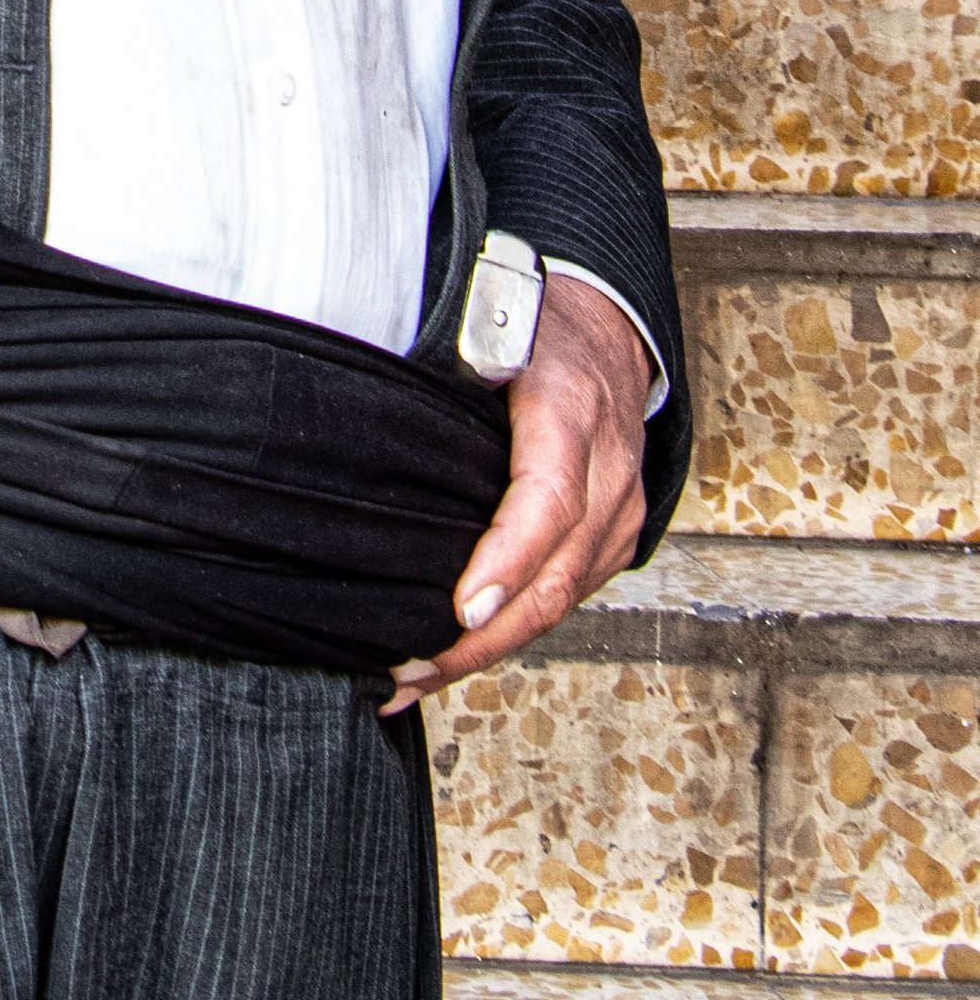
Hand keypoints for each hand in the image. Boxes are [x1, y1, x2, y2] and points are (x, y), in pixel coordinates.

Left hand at [381, 274, 648, 715]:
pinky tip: (454, 657)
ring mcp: (619, 515)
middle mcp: (608, 474)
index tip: (461, 608)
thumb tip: (380, 395)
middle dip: (481, 637)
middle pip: (555, 576)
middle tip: (407, 672)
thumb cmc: (537, 325)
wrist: (608, 331)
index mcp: (571, 412)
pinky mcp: (612, 541)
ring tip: (411, 679)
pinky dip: (511, 632)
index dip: (507, 560)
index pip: (549, 501)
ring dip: (488, 648)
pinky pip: (565, 597)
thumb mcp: (494, 321)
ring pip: (560, 601)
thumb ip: (456, 355)